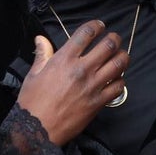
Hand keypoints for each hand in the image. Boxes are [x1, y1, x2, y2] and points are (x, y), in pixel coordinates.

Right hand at [16, 19, 130, 145]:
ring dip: (123, 57)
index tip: (100, 26)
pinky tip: (116, 79)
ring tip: (121, 56)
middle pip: (108, 45)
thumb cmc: (33, 102)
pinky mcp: (99, 102)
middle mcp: (81, 69)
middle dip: (114, 39)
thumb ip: (42, 54)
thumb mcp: (34, 74)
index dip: (96, 26)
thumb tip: (40, 39)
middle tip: (114, 39)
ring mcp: (92, 86)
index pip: (86, 34)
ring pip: (118, 64)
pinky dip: (120, 80)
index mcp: (64, 59)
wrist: (38, 128)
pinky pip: (118, 87)